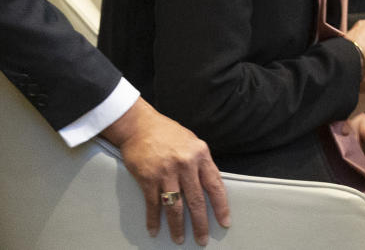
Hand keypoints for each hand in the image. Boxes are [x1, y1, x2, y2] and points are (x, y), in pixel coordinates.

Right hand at [101, 98, 230, 245]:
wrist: (139, 125)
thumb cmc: (167, 133)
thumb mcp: (192, 142)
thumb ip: (200, 163)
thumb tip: (208, 186)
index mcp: (200, 154)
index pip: (215, 185)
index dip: (221, 206)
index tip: (224, 222)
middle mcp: (185, 164)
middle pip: (196, 200)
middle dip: (200, 224)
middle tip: (202, 240)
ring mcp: (166, 172)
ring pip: (175, 206)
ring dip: (177, 226)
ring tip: (179, 239)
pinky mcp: (148, 178)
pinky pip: (153, 204)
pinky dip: (153, 219)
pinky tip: (154, 230)